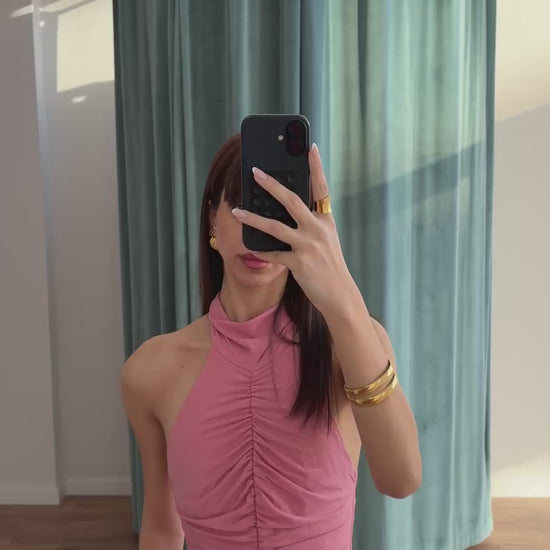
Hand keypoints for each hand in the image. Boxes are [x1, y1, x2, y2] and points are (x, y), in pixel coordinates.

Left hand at [231, 143, 353, 314]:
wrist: (340, 294)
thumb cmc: (330, 266)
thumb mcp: (326, 240)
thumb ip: (311, 224)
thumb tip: (287, 210)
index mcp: (326, 221)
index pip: (322, 188)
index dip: (316, 167)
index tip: (309, 147)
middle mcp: (318, 229)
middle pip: (292, 200)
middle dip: (272, 184)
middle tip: (255, 172)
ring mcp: (308, 246)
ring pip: (275, 226)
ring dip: (253, 218)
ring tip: (237, 211)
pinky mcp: (299, 263)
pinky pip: (273, 253)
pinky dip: (260, 249)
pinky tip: (250, 245)